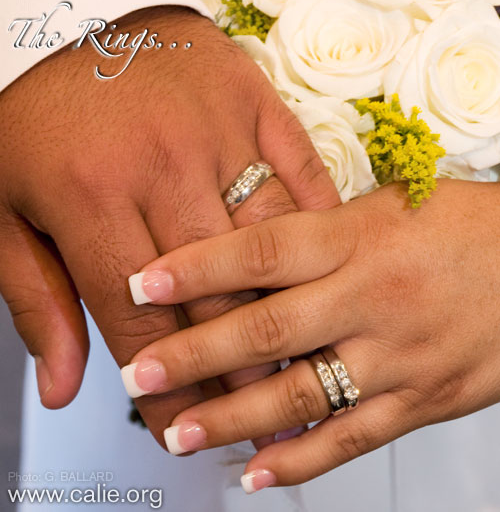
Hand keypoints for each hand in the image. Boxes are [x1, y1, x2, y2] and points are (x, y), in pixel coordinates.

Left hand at [0, 5, 338, 447]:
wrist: (82, 22)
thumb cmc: (46, 117)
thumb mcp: (6, 212)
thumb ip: (36, 303)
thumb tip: (63, 383)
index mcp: (87, 193)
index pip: (139, 322)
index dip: (167, 388)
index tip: (187, 430)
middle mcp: (160, 163)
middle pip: (213, 294)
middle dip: (235, 369)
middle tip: (256, 416)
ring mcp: (219, 130)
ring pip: (267, 245)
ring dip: (286, 310)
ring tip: (299, 363)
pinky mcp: (258, 105)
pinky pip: (302, 180)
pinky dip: (316, 233)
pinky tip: (324, 274)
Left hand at [120, 179, 499, 487]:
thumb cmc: (457, 227)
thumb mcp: (385, 209)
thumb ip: (317, 233)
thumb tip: (246, 257)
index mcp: (358, 239)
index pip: (263, 252)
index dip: (198, 268)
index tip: (145, 284)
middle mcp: (372, 298)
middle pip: (268, 330)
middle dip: (195, 355)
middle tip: (140, 375)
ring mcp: (397, 356)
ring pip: (301, 394)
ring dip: (232, 417)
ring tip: (179, 431)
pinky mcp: (421, 401)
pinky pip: (353, 438)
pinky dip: (300, 460)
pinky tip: (255, 472)